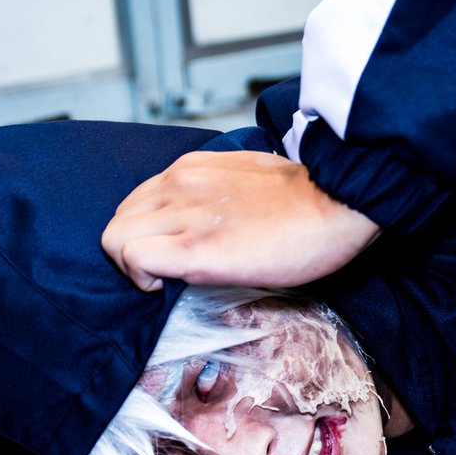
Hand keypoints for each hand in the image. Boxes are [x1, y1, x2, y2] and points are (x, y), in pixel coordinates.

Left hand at [102, 150, 380, 290]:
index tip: (169, 250)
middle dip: (131, 248)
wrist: (340, 201)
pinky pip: (133, 257)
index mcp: (195, 168)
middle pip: (118, 219)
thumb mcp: (253, 180)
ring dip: (131, 265)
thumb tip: (214, 218)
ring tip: (163, 279)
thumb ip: (220, 193)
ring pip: (115, 238)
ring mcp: (185, 215)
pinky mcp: (194, 249)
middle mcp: (181, 184)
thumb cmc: (313, 200)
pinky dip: (139, 277)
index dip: (146, 231)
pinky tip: (164, 286)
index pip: (138, 198)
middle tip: (162, 271)